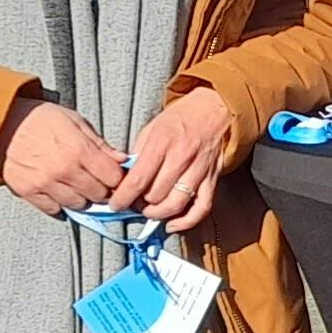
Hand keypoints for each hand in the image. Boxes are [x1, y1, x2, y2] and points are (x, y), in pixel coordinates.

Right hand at [0, 93, 126, 217]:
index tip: (114, 175)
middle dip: (102, 189)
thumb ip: (99, 144)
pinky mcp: (30, 193)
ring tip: (78, 184)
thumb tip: (122, 160)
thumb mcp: (75, 121)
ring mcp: (46, 184)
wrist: (2, 124)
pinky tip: (60, 190)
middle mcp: (64, 171)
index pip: (113, 178)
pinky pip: (55, 209)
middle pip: (98, 195)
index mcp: (79, 150)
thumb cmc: (40, 119)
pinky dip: (61, 203)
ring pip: (79, 205)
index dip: (117, 178)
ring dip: (83, 197)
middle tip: (98, 181)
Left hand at [119, 87, 239, 235]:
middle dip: (139, 204)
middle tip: (133, 202)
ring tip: (148, 211)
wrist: (216, 108)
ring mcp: (199, 170)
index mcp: (163, 141)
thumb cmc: (182, 117)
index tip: (115, 204)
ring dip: (157, 214)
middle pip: (155, 195)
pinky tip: (171, 224)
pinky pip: (201, 208)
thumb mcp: (153, 127)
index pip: (139, 179)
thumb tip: (126, 179)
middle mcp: (182, 157)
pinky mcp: (212, 179)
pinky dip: (185, 222)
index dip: (123, 197)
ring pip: (175, 204)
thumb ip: (139, 153)